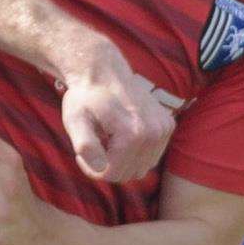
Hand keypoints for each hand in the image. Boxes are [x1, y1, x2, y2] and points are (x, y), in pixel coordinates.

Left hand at [57, 47, 173, 181]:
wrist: (104, 70)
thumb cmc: (85, 97)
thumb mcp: (75, 120)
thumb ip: (85, 145)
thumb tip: (100, 168)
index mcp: (133, 134)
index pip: (111, 174)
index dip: (91, 168)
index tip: (80, 152)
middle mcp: (154, 133)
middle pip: (128, 174)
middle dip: (107, 165)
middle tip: (94, 144)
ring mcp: (164, 129)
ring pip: (140, 168)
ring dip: (121, 160)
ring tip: (107, 139)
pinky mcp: (168, 126)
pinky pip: (150, 157)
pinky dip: (135, 152)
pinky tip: (121, 135)